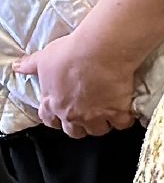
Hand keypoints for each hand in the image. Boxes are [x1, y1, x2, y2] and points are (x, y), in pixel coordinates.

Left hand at [14, 31, 137, 137]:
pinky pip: (122, 123)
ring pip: (99, 130)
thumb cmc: (70, 53)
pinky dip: (125, 119)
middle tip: (88, 114)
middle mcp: (72, 114)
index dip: (57, 119)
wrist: (99, 51)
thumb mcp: (44, 58)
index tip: (64, 115)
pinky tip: (126, 112)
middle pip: (75, 132)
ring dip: (103, 123)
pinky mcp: (116, 111)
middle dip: (81, 125)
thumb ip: (31, 65)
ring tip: (109, 113)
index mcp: (53, 103)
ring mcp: (95, 115)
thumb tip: (17, 66)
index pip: (50, 121)